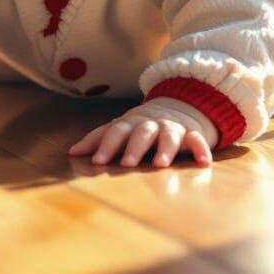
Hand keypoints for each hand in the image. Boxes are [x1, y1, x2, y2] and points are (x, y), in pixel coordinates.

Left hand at [67, 98, 217, 167]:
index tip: (97, 162)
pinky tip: (202, 162)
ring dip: (164, 149)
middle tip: (127, 164)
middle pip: (141, 133)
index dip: (106, 146)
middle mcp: (150, 124)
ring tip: (160, 164)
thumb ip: (98, 140)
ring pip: (168, 135)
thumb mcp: (120, 129)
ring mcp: (172, 128)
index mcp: (130, 124)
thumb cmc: (140, 126)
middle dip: (134, 147)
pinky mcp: (191, 134)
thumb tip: (71, 153)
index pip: (116, 132)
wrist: (176, 109)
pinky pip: (197, 140)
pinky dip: (200, 149)